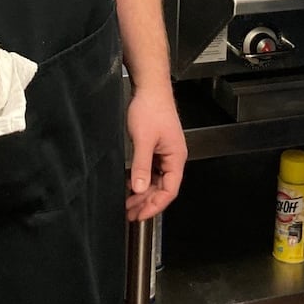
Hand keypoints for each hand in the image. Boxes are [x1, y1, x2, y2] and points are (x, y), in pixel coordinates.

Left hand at [125, 87, 185, 221]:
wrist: (149, 88)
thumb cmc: (151, 108)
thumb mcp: (143, 139)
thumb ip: (141, 166)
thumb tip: (138, 189)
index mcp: (176, 158)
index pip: (169, 191)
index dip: (154, 205)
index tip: (140, 215)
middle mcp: (173, 158)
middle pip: (162, 188)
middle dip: (146, 202)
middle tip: (129, 213)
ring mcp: (165, 153)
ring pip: (156, 181)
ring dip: (142, 193)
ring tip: (127, 204)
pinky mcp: (157, 148)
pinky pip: (151, 171)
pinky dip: (141, 180)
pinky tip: (130, 185)